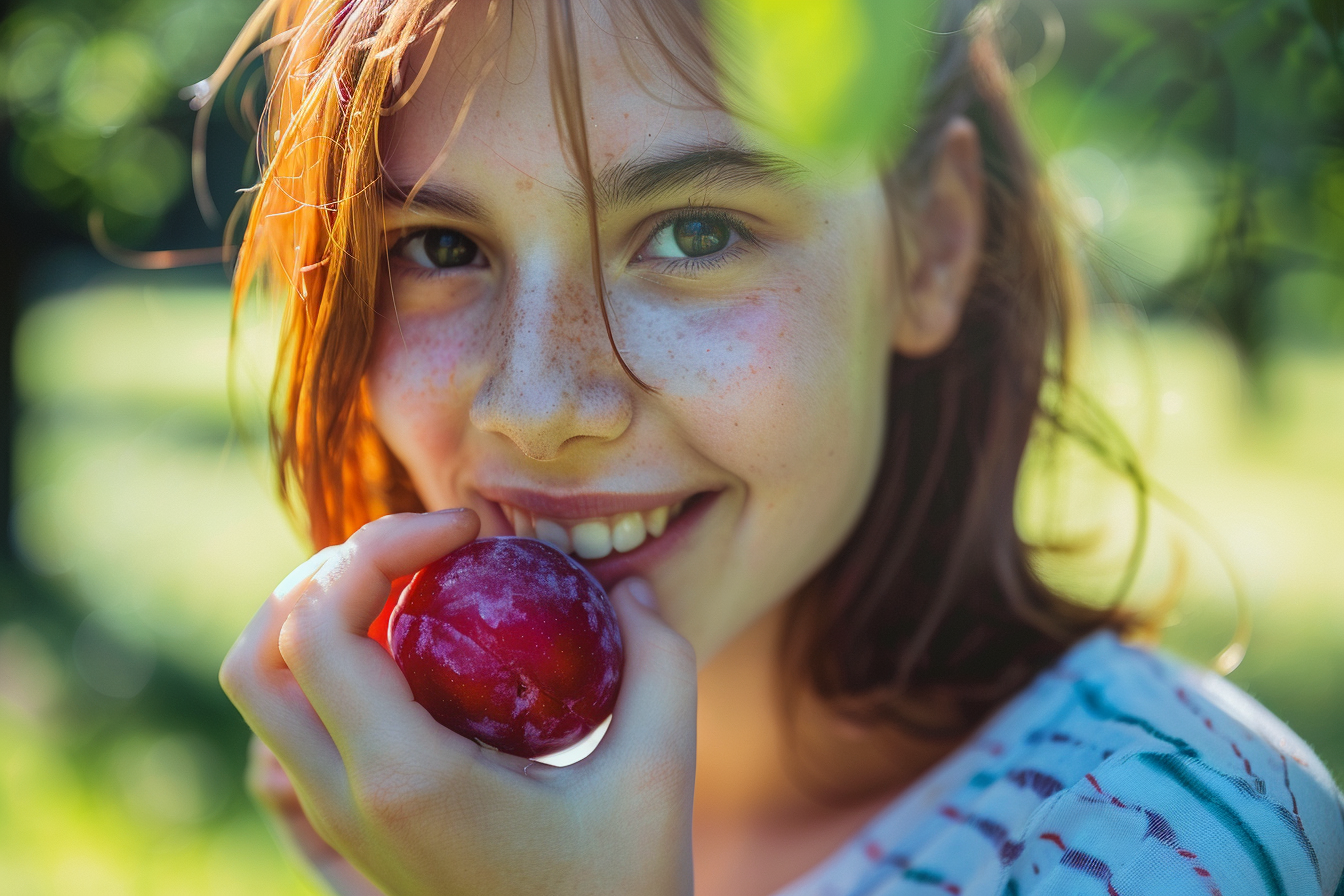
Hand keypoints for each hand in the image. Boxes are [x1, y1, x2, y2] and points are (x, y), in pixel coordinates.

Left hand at [221, 510, 696, 895]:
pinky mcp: (347, 835)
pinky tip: (409, 660)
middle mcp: (345, 802)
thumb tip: (629, 585)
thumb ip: (659, 661)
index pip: (317, 628)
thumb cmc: (620, 891)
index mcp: (404, 779)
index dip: (374, 547)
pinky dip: (320, 670)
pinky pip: (291, 731)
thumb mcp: (661, 774)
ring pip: (259, 696)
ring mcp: (336, 825)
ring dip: (309, 619)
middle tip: (419, 552)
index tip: (464, 530)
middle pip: (259, 654)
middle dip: (324, 572)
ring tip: (401, 592)